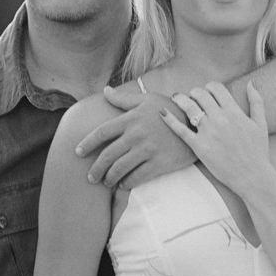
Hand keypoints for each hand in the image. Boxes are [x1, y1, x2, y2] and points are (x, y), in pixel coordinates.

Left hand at [74, 83, 193, 188]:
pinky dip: (127, 184)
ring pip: (120, 169)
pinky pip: (137, 177)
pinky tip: (123, 185)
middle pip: (107, 155)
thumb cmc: (171, 110)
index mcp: (130, 119)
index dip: (86, 144)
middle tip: (90, 178)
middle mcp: (136, 135)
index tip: (77, 153)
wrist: (198, 124)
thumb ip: (124, 99)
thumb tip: (106, 90)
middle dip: (95, 169)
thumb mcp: (148, 100)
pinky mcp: (159, 163)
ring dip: (109, 178)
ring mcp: (147, 150)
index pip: (101, 133)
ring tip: (106, 182)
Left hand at [163, 81, 271, 198]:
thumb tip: (252, 83)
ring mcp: (208, 132)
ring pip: (189, 107)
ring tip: (176, 98)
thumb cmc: (258, 152)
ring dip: (180, 99)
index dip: (210, 87)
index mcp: (235, 112)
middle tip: (191, 96)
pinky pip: (180, 130)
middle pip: (200, 95)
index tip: (207, 92)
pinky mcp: (199, 146)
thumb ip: (257, 101)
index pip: (216, 88)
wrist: (252, 176)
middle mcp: (220, 119)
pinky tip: (162, 112)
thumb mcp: (261, 124)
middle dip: (195, 92)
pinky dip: (169, 119)